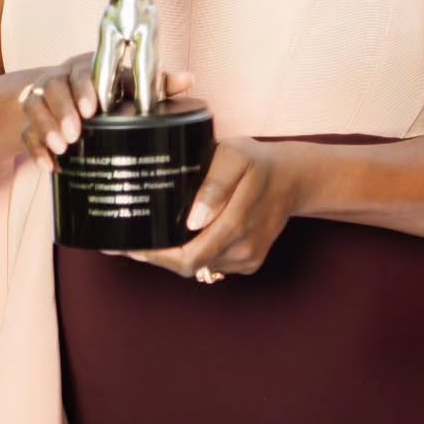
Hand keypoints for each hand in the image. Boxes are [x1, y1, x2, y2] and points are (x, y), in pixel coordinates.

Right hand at [18, 54, 194, 172]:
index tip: (92, 108)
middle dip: (63, 112)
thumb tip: (189, 79)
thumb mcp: (129, 87)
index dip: (84, 88)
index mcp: (86, 68)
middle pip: (52, 88)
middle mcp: (60, 79)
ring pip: (34, 106)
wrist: (66, 100)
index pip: (82, 71)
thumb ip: (157, 85)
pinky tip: (48, 166)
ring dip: (45, 128)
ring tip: (61, 149)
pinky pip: (25, 131)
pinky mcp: (30, 120)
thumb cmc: (107, 92)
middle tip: (75, 135)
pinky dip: (35, 149)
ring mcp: (41, 98)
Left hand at [102, 137, 301, 278]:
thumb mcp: (235, 156)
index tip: (130, 246)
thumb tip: (194, 219)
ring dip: (177, 254)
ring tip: (157, 234)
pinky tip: (186, 235)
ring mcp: (247, 259)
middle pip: (189, 266)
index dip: (156, 257)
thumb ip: (215, 185)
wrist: (293, 178)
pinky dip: (196, 254)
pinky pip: (213, 264)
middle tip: (130, 241)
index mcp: (236, 222)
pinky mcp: (249, 262)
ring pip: (200, 267)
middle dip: (158, 257)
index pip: (188, 257)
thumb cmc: (258, 162)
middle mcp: (243, 248)